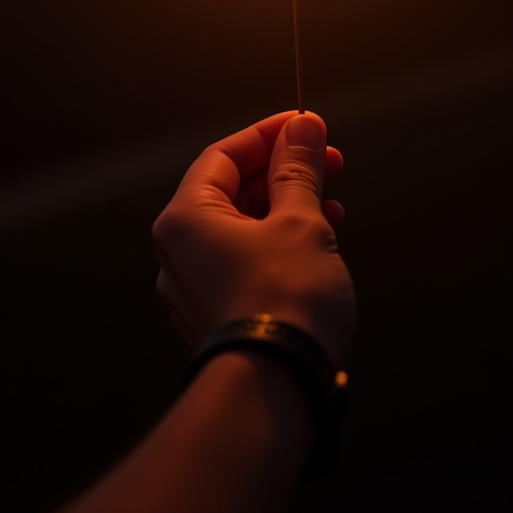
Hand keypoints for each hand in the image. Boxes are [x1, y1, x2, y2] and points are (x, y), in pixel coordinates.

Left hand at [153, 111, 354, 365]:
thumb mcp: (299, 220)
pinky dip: (280, 243)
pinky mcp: (218, 314)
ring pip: (243, 228)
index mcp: (185, 219)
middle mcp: (179, 252)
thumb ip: (299, 169)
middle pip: (232, 191)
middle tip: (329, 160)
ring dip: (288, 207)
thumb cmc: (286, 299)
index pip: (223, 155)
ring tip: (333, 203)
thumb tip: (305, 127)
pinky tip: (321, 241)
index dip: (268, 135)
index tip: (306, 125)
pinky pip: (246, 261)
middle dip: (284, 172)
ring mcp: (194, 288)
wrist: (279, 387)